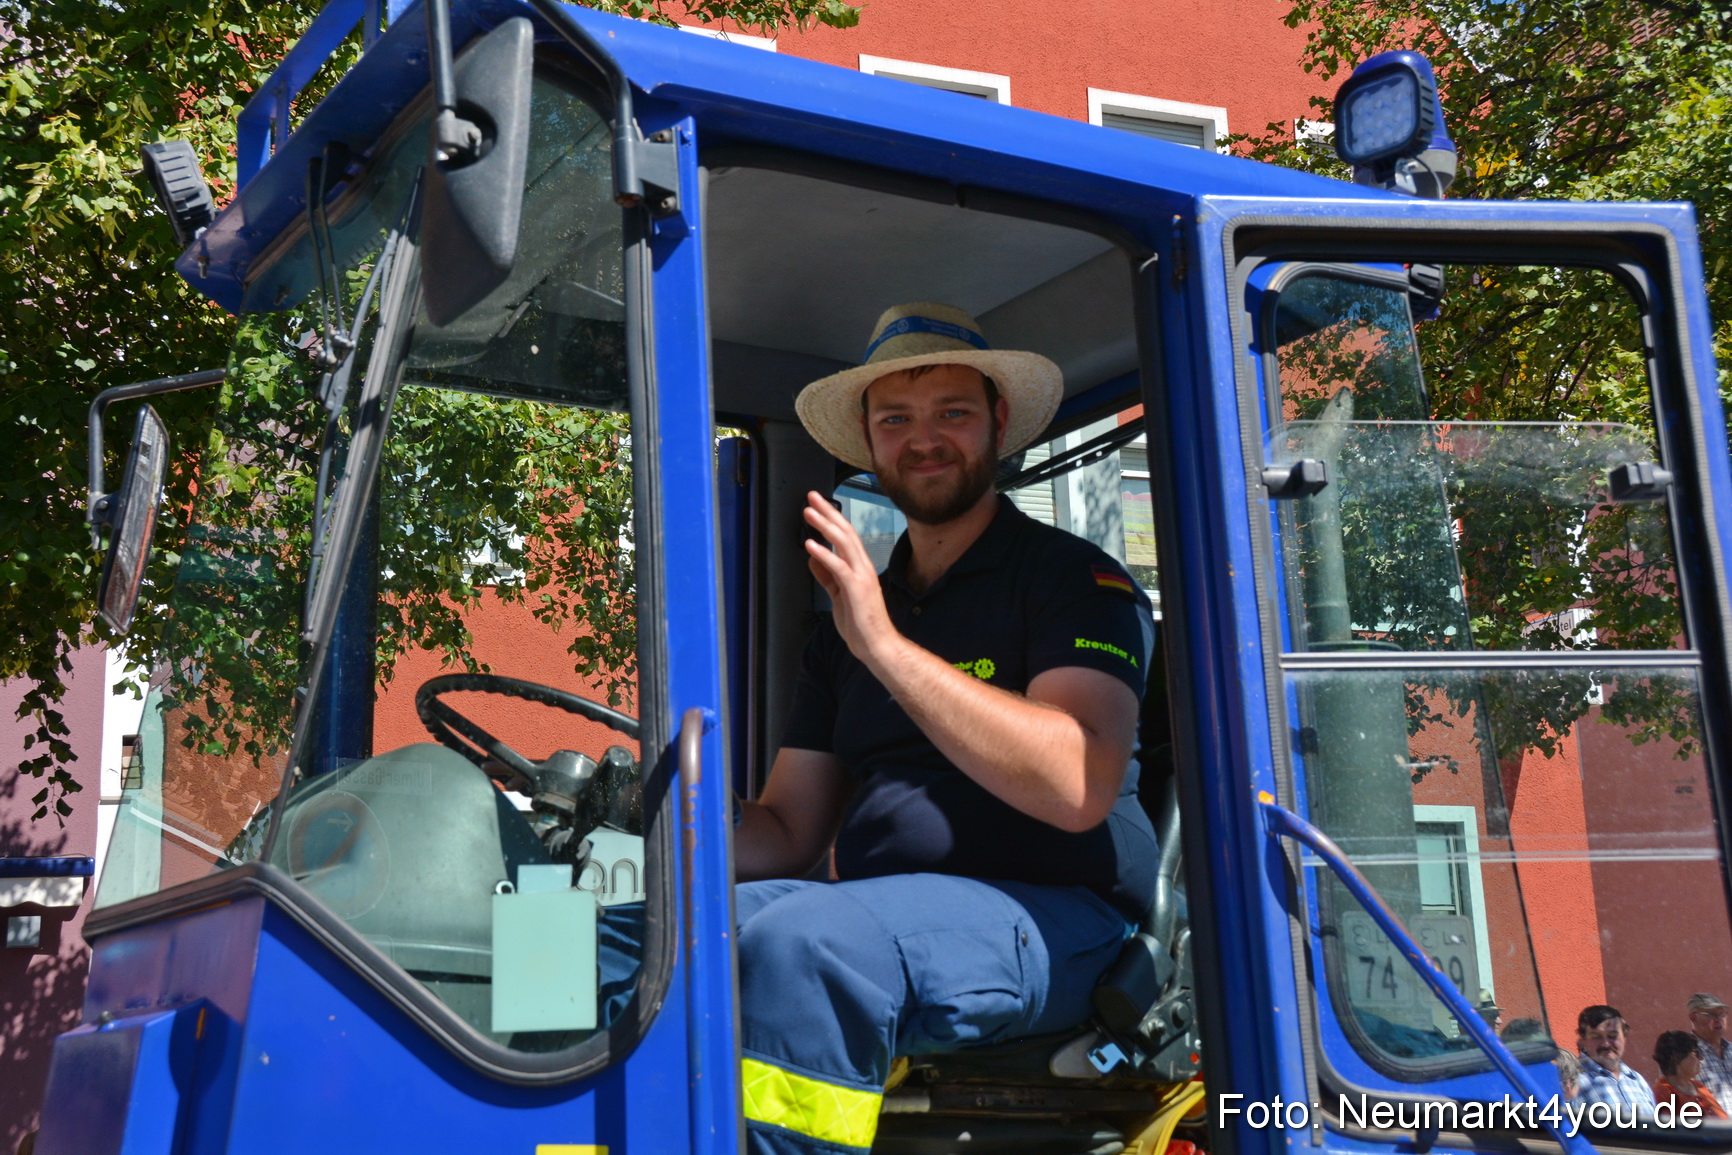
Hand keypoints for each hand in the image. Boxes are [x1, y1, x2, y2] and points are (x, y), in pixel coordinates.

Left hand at [802, 491, 901, 667]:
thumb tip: (814, 559)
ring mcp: (861, 577)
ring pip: (843, 544)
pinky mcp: (857, 589)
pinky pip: (838, 567)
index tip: (817, 506)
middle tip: (812, 497)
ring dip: (824, 526)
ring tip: (809, 513)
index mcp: (859, 568)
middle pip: (845, 532)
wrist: (876, 646)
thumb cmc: (861, 624)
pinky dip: (824, 555)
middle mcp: (863, 567)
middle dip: (827, 513)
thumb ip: (827, 577)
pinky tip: (811, 546)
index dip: (830, 519)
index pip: (845, 536)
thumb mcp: (838, 595)